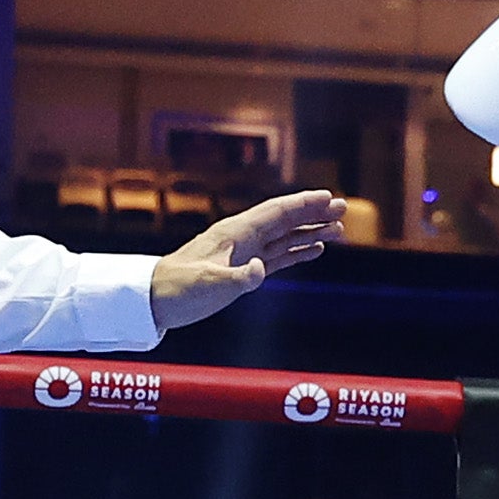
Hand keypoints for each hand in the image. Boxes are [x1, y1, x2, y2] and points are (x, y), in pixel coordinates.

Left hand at [150, 190, 345, 330]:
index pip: (276, 213)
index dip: (303, 205)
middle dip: (314, 214)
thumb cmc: (178, 289)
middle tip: (344, 208)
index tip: (329, 197)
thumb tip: (261, 269)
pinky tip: (314, 251)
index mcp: (235, 234)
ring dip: (310, 233)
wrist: (154, 301)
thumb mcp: (208, 284)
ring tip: (338, 230)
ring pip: (284, 238)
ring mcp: (243, 254)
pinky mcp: (242, 272)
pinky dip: (297, 252)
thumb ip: (238, 278)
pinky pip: (276, 257)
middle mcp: (242, 239)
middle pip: (285, 221)